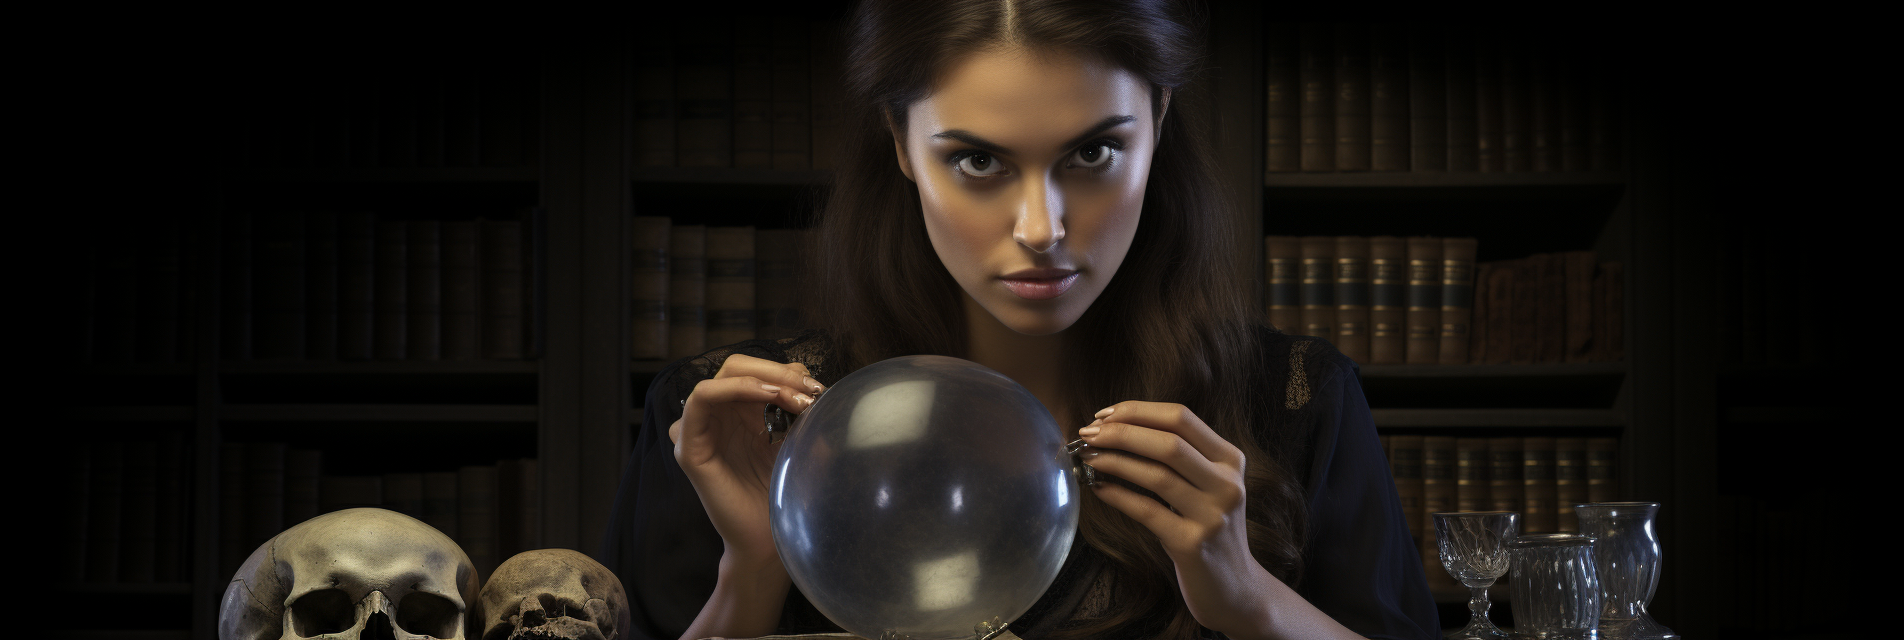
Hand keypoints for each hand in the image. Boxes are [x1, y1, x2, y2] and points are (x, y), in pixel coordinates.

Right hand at [669, 353, 824, 569]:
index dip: (787, 371)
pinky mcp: (690, 449)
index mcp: (742, 415)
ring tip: (790, 397)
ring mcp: (700, 433)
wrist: (774, 540)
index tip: (818, 391)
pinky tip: (767, 395)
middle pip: (736, 367)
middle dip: (775, 371)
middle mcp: (719, 419)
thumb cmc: (785, 493)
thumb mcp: (797, 440)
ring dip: (759, 379)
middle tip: (807, 391)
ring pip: (719, 378)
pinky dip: (732, 388)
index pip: (756, 371)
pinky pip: (700, 400)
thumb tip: (807, 378)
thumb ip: (797, 407)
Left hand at [1074, 401, 1276, 636]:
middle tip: (1087, 433)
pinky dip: (1117, 495)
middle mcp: (1227, 483)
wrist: (1236, 588)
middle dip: (1121, 432)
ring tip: (1087, 456)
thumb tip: (1119, 426)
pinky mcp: (1192, 544)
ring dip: (1114, 461)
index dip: (1137, 410)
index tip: (1103, 414)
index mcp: (1231, 459)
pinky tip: (1098, 488)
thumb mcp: (1208, 485)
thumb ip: (1181, 456)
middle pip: (1169, 442)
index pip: (1181, 417)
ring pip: (1157, 474)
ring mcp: (1212, 515)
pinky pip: (1147, 511)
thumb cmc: (1210, 528)